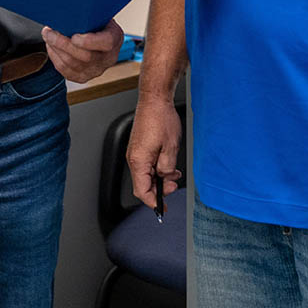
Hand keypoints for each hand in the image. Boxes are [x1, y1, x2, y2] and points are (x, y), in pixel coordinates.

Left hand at [41, 19, 122, 82]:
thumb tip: (70, 7)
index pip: (106, 43)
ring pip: (72, 65)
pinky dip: (55, 57)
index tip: (74, 36)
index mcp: (115, 39)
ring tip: (48, 36)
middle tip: (49, 32)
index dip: (89, 42)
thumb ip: (89, 14)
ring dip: (56, 49)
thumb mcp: (100, 14)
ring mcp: (96, 70)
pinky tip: (51, 46)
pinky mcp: (82, 77)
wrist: (100, 36)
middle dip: (63, 44)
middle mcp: (108, 58)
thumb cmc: (98, 21)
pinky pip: (65, 71)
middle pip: (85, 57)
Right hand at [127, 95, 181, 210]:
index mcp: (139, 161)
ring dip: (160, 178)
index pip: (141, 191)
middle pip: (143, 184)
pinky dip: (157, 169)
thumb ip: (167, 168)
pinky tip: (168, 165)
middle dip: (159, 189)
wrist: (154, 99)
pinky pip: (147, 164)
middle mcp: (133, 158)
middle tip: (174, 186)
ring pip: (146, 175)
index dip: (153, 202)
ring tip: (174, 174)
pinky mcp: (139, 147)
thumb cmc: (160, 118)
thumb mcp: (170, 148)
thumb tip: (165, 178)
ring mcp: (135, 152)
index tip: (162, 208)